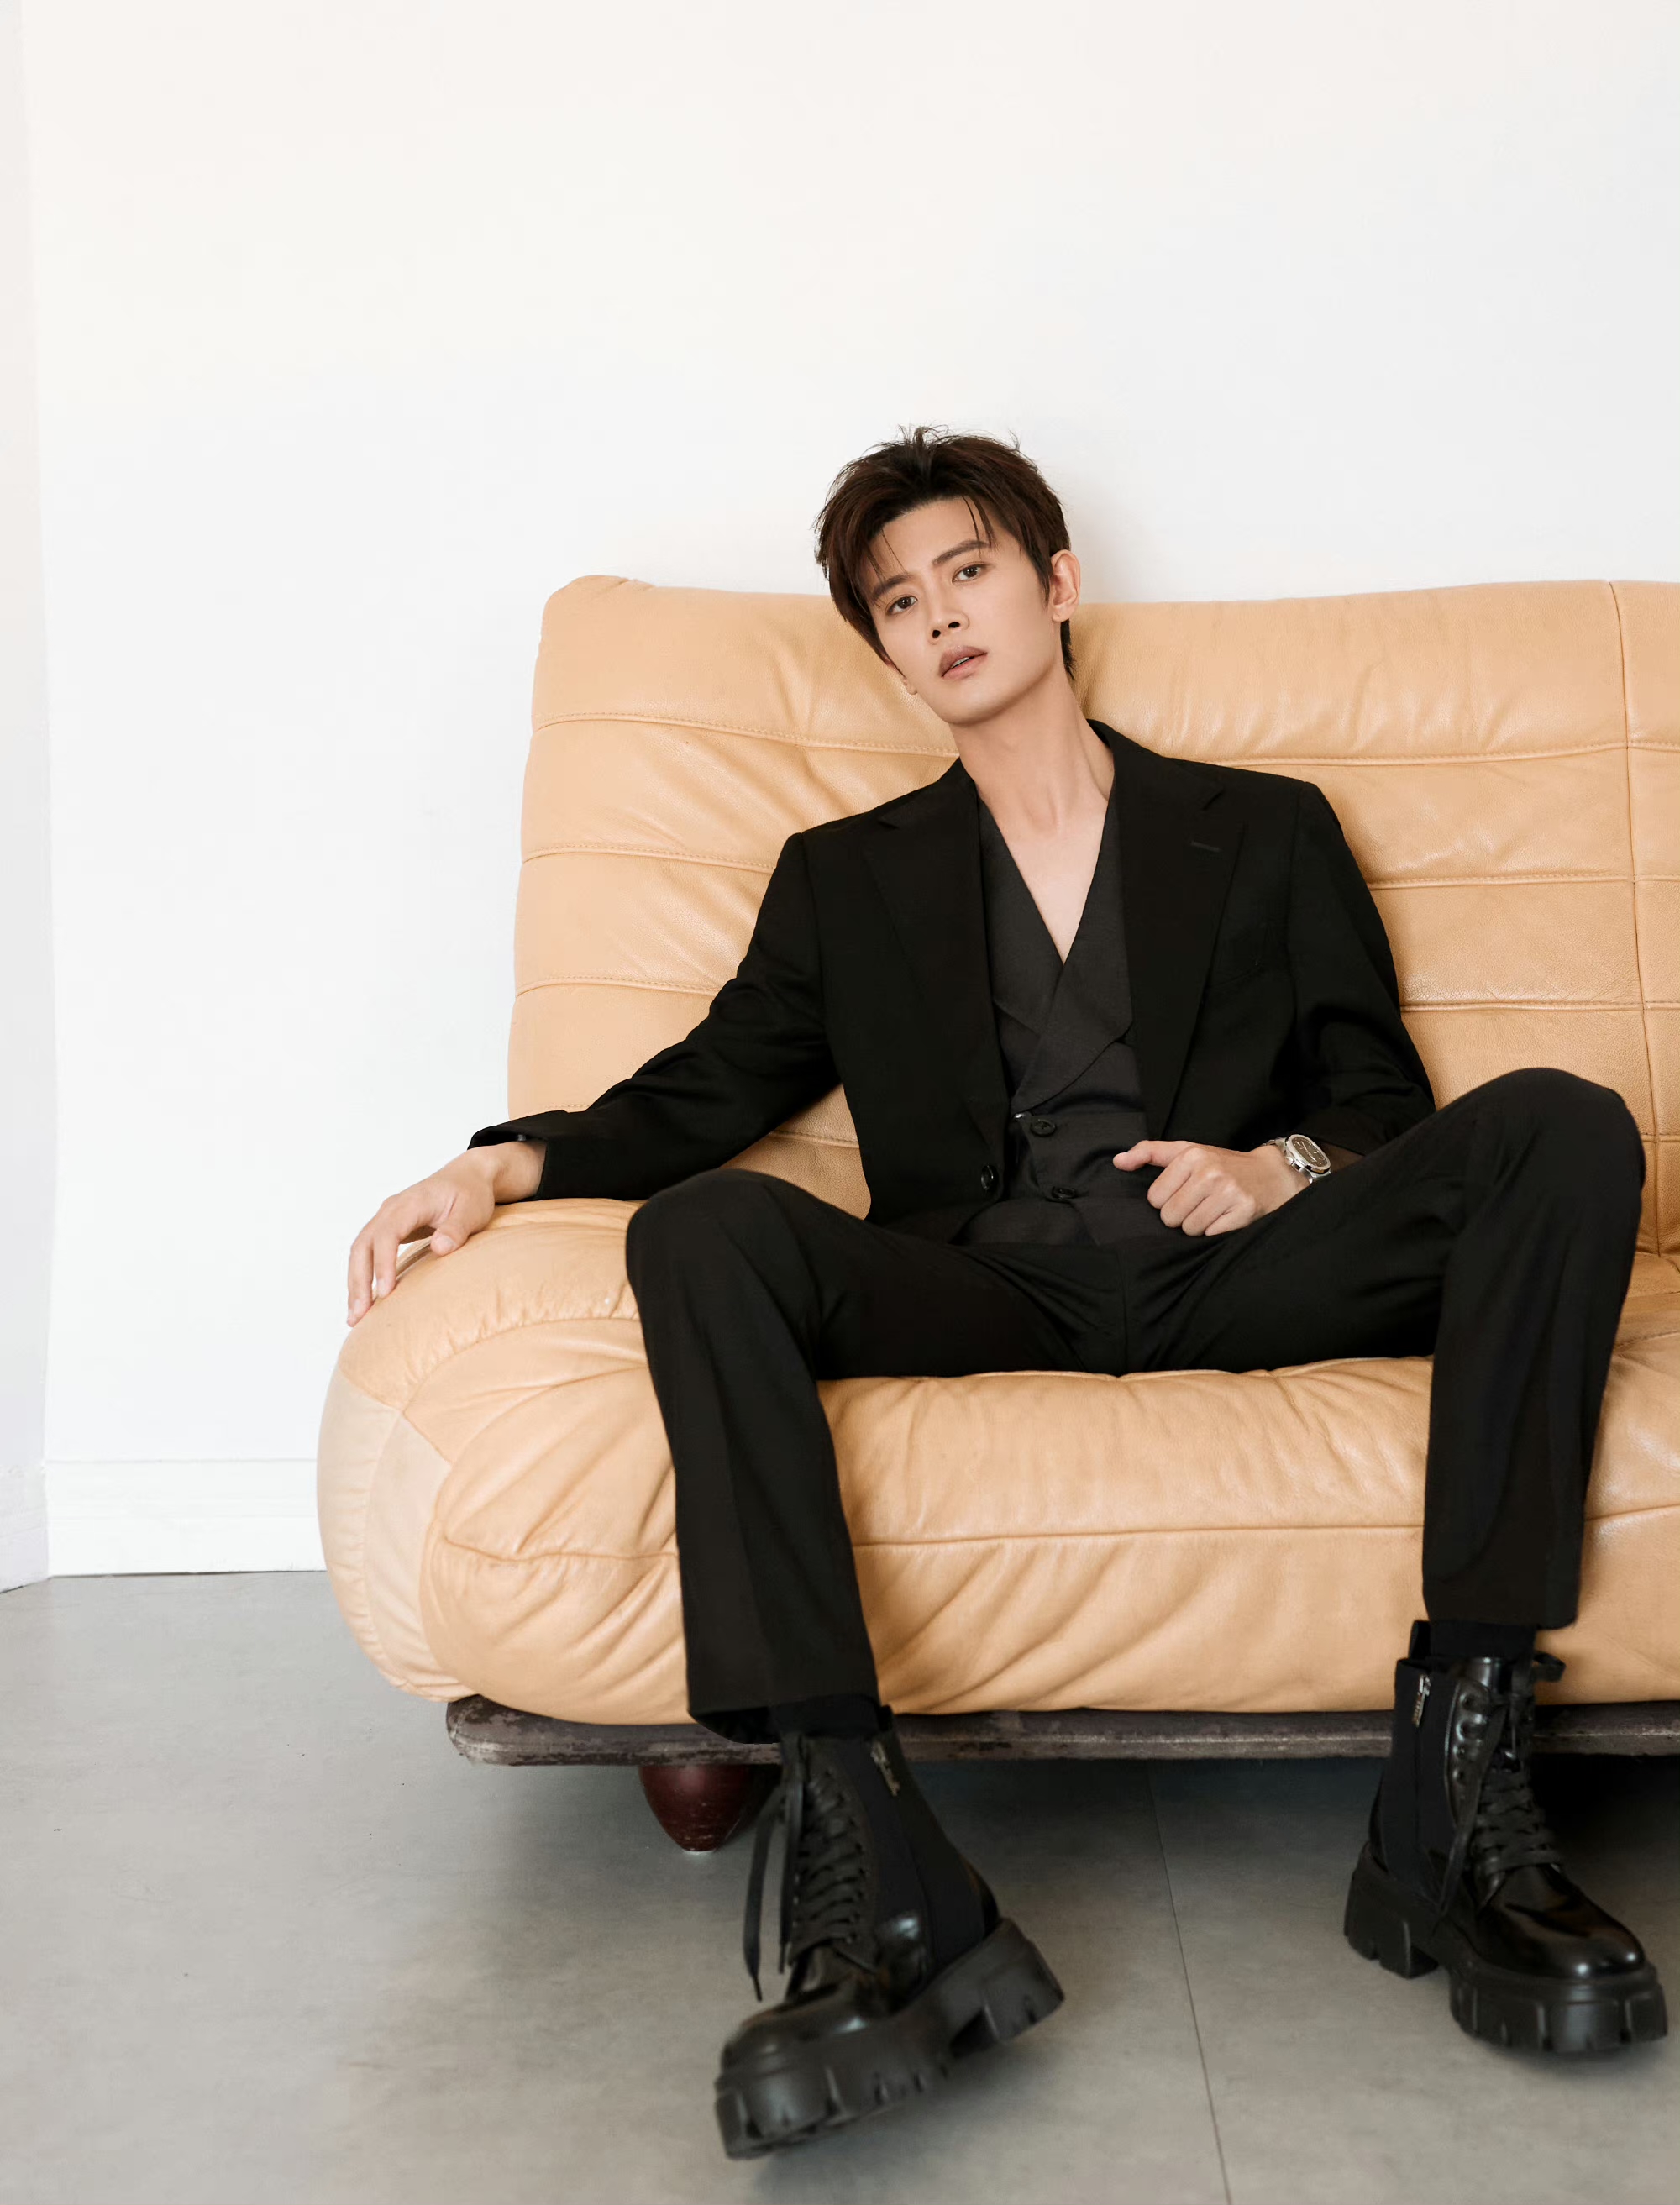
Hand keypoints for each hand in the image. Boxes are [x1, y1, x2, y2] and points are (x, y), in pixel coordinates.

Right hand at [346, 1141, 541, 1325]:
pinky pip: (366, 1253)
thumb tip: (440, 1248)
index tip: (386, 1292)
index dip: (384, 1263)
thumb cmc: (471, 1194)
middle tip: (360, 1315)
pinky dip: (361, 1276)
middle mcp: (391, 1209)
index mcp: (410, 1203)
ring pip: (359, 1251)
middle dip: (359, 1281)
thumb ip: (456, 1229)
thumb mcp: (472, 1210)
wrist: (467, 1177)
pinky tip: (362, 1301)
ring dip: (355, 1283)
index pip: (387, 1234)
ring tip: (354, 1317)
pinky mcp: (388, 1229)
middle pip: (363, 1245)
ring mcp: (386, 1218)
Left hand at [1111, 1138, 1305, 1236]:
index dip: (1167, 1200)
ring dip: (1197, 1226)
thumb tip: (1117, 1162)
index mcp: (1191, 1155)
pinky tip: (1224, 1218)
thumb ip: (1149, 1153)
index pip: (1154, 1198)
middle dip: (1181, 1215)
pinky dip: (1215, 1232)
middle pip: (1170, 1217)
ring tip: (1212, 1210)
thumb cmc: (1222, 1165)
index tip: (1184, 1192)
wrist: (1271, 1175)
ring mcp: (1228, 1193)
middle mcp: (1209, 1172)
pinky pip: (1210, 1236)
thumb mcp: (1187, 1151)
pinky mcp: (1243, 1213)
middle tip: (1199, 1203)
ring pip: (1189, 1229)